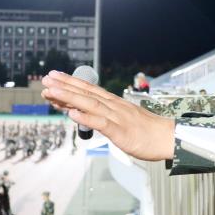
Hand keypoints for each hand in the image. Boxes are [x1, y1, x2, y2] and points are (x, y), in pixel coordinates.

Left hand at [41, 70, 174, 160]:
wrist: (168, 138)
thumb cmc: (147, 131)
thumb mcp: (123, 121)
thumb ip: (104, 116)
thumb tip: (83, 113)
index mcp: (114, 104)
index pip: (89, 90)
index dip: (71, 82)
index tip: (54, 77)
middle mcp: (114, 106)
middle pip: (86, 93)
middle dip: (64, 86)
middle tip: (46, 79)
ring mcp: (117, 117)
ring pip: (90, 104)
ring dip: (69, 97)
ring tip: (51, 92)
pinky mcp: (121, 131)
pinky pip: (102, 123)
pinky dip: (86, 117)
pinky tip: (72, 113)